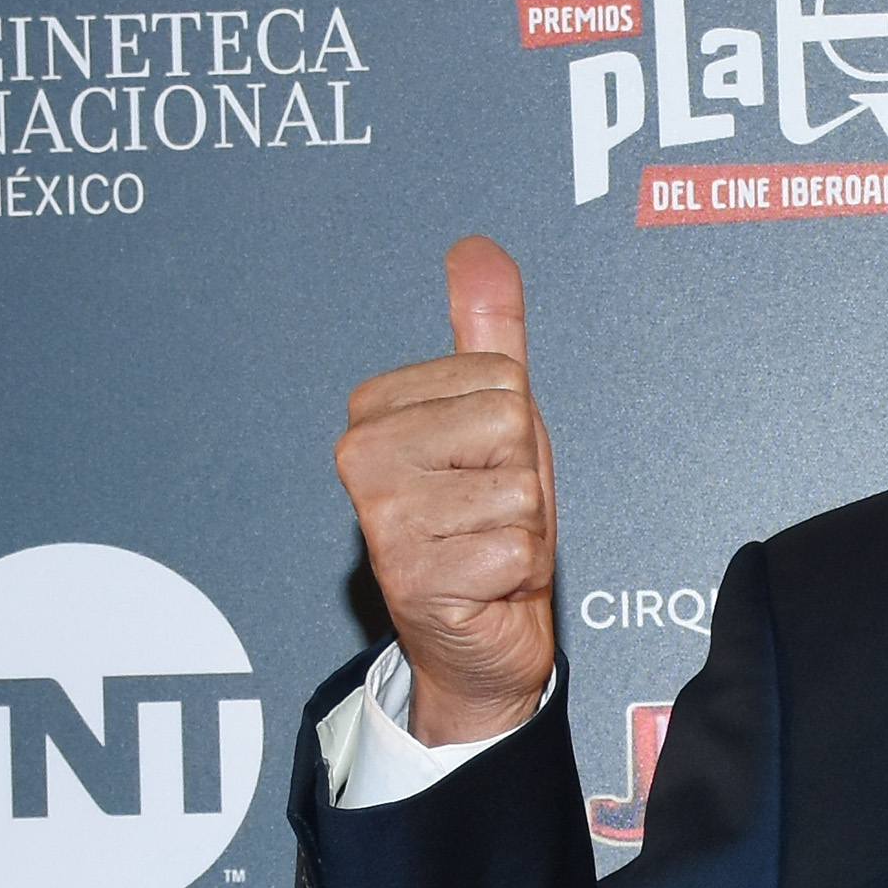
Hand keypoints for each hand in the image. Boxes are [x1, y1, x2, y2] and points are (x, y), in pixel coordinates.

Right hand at [332, 236, 557, 744]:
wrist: (477, 638)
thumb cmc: (483, 526)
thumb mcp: (494, 418)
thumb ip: (487, 332)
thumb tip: (476, 249)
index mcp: (374, 408)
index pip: (501, 376)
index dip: (514, 432)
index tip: (480, 469)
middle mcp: (363, 457)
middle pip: (511, 423)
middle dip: (521, 478)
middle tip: (487, 514)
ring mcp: (383, 519)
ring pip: (518, 489)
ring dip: (523, 530)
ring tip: (486, 548)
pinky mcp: (414, 578)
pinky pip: (517, 547)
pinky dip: (517, 574)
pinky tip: (484, 586)